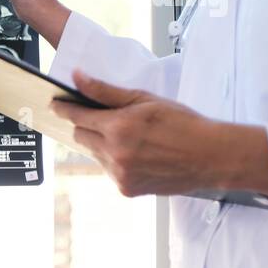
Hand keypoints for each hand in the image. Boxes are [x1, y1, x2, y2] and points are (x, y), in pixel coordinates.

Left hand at [51, 71, 267, 197]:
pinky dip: (116, 162)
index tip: (55, 104)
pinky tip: (138, 155)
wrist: (212, 157)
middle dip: (86, 125)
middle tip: (102, 118)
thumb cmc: (184, 124)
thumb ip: (106, 91)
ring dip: (102, 144)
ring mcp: (119, 175)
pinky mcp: (126, 189)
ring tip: (131, 137)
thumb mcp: (145, 100)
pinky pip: (109, 171)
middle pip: (81, 137)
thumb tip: (78, 78)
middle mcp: (114, 154)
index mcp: (118, 128)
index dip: (64, 108)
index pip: (77, 116)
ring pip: (95, 155)